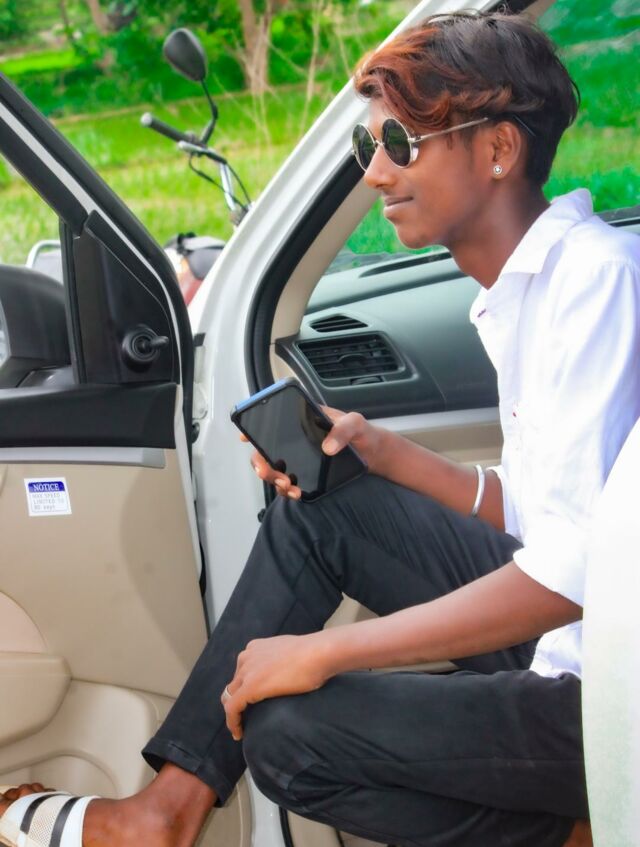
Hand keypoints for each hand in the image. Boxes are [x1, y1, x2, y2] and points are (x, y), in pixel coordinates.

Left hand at [221, 633, 331, 739]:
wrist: (318, 653)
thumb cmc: (313, 654)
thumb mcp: (290, 653)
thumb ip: (281, 660)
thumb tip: (287, 671)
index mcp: (256, 648)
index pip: (243, 671)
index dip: (244, 688)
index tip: (250, 702)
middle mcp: (247, 657)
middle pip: (235, 684)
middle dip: (237, 700)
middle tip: (246, 717)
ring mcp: (246, 671)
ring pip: (230, 696)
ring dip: (234, 712)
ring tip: (241, 727)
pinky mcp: (249, 687)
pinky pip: (232, 708)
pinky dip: (233, 722)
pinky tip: (239, 734)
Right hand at [242, 406, 382, 498]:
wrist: (373, 455)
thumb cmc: (362, 433)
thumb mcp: (356, 424)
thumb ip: (344, 430)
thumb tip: (328, 447)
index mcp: (302, 421)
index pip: (273, 422)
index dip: (254, 428)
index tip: (245, 438)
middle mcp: (295, 440)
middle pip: (265, 451)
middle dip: (262, 465)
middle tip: (275, 475)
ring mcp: (298, 458)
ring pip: (273, 469)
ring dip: (274, 481)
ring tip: (289, 488)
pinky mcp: (306, 474)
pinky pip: (287, 483)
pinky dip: (286, 491)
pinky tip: (296, 494)